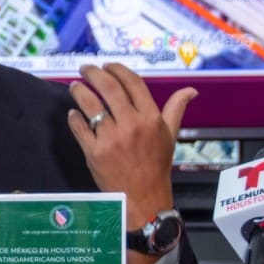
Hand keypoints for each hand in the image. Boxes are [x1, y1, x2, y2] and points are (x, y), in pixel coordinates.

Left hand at [67, 64, 195, 230]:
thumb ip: (176, 109)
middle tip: (85, 68)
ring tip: (75, 86)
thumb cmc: (156, 165)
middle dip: (93, 73)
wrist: (144, 198)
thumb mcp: (169, 135)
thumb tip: (190, 91)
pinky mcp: (94, 152)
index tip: (106, 65)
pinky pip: (79, 128)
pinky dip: (74, 118)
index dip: (117, 69)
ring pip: (90, 105)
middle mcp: (131, 125)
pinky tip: (73, 113)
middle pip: (108, 88)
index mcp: (150, 118)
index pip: (132, 82)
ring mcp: (111, 139)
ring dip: (79, 91)